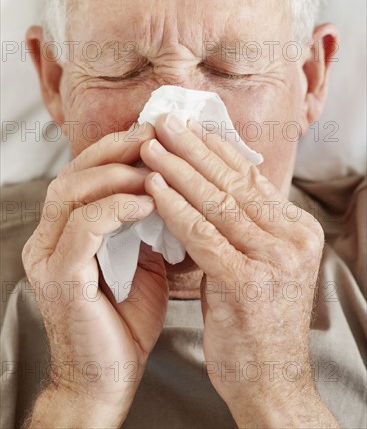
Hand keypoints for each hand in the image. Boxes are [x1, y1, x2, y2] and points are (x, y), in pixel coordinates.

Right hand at [22, 123, 168, 426]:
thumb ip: (146, 230)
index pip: (84, 176)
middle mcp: (48, 240)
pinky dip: (114, 207)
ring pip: (71, 193)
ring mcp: (48, 258)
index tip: (154, 135)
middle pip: (72, 174)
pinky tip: (146, 202)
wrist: (108, 380)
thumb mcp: (142, 265)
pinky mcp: (59, 277)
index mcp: (66, 234)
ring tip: (152, 166)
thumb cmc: (126, 324)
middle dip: (114, 150)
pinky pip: (84, 227)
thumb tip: (169, 195)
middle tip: (152, 135)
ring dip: (115, 174)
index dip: (116, 150)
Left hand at [140, 114, 338, 427]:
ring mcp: (274, 259)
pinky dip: (175, 207)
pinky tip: (154, 186)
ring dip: (178, 169)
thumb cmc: (255, 323)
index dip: (215, 149)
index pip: (251, 178)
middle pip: (234, 182)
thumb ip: (241, 226)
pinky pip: (203, 234)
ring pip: (217, 202)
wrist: (270, 382)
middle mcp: (293, 239)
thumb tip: (206, 185)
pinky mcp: (248, 282)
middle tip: (164, 121)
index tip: (187, 127)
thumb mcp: (256, 264)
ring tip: (151, 145)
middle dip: (194, 148)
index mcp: (297, 230)